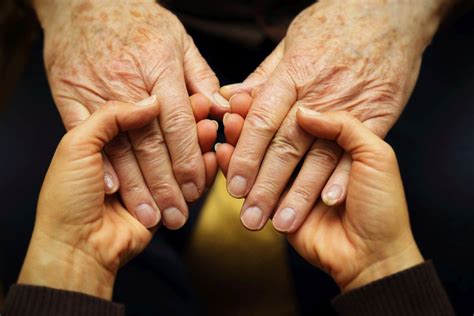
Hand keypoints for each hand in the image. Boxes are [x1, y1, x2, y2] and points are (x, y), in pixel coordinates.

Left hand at [18, 98, 217, 299]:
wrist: (76, 246)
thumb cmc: (67, 197)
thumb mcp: (76, 146)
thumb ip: (110, 117)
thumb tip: (150, 103)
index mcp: (107, 138)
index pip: (143, 115)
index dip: (166, 104)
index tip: (187, 94)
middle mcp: (131, 156)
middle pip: (166, 134)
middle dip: (187, 123)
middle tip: (207, 110)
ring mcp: (151, 178)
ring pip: (181, 155)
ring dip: (198, 144)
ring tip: (211, 130)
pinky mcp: (166, 199)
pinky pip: (190, 183)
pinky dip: (203, 170)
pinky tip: (212, 157)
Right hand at [33, 0, 227, 228]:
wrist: (82, 1)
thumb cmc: (137, 21)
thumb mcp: (177, 41)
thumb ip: (200, 78)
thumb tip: (221, 111)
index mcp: (159, 68)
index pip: (178, 123)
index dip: (188, 159)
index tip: (195, 187)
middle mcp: (128, 82)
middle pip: (150, 143)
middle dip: (165, 184)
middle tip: (177, 215)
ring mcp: (96, 90)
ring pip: (120, 146)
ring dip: (136, 186)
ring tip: (150, 215)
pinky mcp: (70, 95)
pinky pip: (85, 135)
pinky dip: (101, 162)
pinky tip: (114, 189)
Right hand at [217, 108, 422, 290]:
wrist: (375, 254)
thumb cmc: (383, 205)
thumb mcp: (377, 156)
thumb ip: (343, 127)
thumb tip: (304, 112)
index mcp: (335, 140)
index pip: (297, 116)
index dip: (280, 107)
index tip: (252, 98)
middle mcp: (311, 157)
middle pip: (275, 135)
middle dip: (253, 125)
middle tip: (231, 114)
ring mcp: (293, 181)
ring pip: (261, 157)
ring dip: (241, 144)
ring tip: (224, 130)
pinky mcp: (278, 203)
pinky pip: (252, 183)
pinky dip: (234, 169)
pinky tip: (221, 155)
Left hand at [219, 0, 451, 230]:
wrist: (393, 12)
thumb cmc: (336, 24)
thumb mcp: (292, 43)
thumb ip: (262, 77)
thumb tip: (232, 100)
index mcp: (293, 74)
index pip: (262, 120)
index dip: (245, 155)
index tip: (232, 185)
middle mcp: (319, 93)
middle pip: (286, 145)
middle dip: (265, 185)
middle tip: (249, 217)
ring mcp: (350, 105)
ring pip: (319, 155)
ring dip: (299, 193)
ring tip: (282, 222)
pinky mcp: (378, 114)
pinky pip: (358, 149)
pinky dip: (343, 176)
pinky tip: (329, 201)